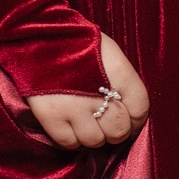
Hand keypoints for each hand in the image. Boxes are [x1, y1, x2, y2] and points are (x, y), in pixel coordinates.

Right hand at [27, 33, 149, 148]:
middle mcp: (99, 94)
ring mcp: (74, 108)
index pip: (141, 109)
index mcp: (119, 73)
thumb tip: (129, 111)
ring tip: (87, 122)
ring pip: (96, 141)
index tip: (130, 121)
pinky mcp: (51, 118)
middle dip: (116, 130)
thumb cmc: (77, 43)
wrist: (37, 35)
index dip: (137, 121)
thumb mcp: (110, 53)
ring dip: (94, 135)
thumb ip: (123, 82)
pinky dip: (73, 139)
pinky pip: (70, 143)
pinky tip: (71, 126)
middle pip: (119, 131)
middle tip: (106, 123)